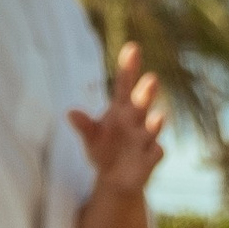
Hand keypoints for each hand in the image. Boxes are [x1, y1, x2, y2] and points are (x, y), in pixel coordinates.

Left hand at [69, 42, 167, 193]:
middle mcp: (136, 120)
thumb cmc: (103, 149)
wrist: (115, 179)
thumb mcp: (91, 137)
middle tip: (151, 78)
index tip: (133, 47)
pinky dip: (155, 152)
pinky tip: (154, 151)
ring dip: (156, 123)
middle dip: (147, 93)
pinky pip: (156, 153)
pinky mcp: (151, 158)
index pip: (125, 84)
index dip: (129, 67)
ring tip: (158, 116)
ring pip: (153, 127)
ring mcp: (146, 139)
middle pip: (142, 103)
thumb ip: (84, 126)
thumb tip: (70, 113)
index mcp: (121, 110)